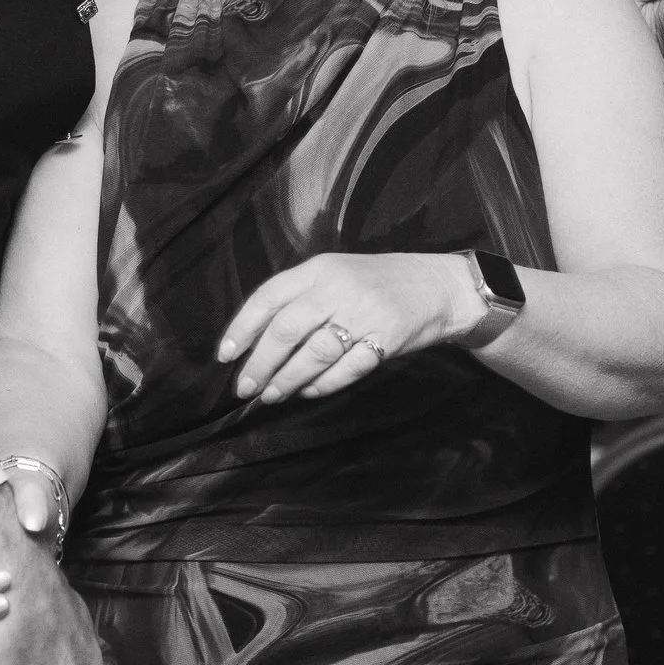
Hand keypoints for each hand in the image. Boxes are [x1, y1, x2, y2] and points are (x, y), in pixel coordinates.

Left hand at [217, 252, 484, 403]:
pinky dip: (323, 385)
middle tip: (245, 388)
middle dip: (260, 363)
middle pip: (286, 329)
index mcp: (320, 269)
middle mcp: (338, 287)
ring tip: (271, 395)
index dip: (242, 327)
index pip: (269, 296)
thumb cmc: (378, 283)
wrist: (438, 287)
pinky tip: (308, 392)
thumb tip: (256, 341)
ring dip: (287, 379)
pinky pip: (346, 369)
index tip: (225, 355)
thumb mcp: (337, 275)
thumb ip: (301, 298)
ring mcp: (364, 313)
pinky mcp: (386, 338)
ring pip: (313, 353)